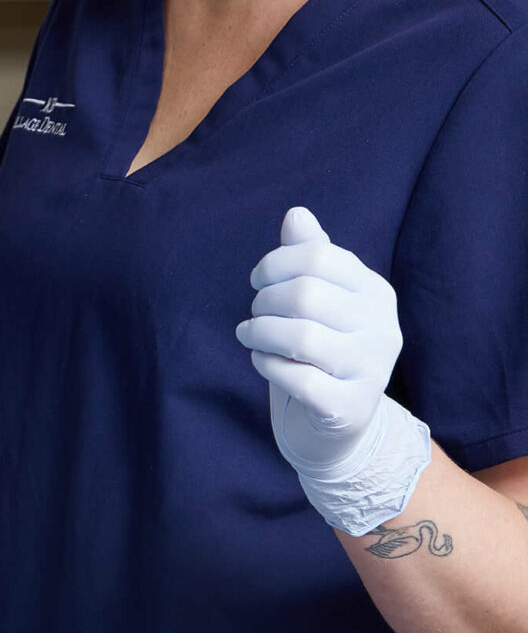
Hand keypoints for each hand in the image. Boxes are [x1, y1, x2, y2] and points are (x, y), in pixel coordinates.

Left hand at [234, 206, 403, 475]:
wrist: (340, 419)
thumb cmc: (323, 347)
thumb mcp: (321, 298)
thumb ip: (311, 255)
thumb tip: (296, 213)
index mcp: (376, 292)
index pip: (320, 256)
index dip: (275, 263)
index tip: (258, 280)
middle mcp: (382, 328)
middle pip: (306, 295)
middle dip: (264, 302)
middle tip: (255, 314)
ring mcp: (371, 369)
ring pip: (301, 338)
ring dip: (260, 333)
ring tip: (250, 336)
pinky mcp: (349, 407)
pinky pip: (297, 379)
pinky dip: (267, 365)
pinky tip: (263, 361)